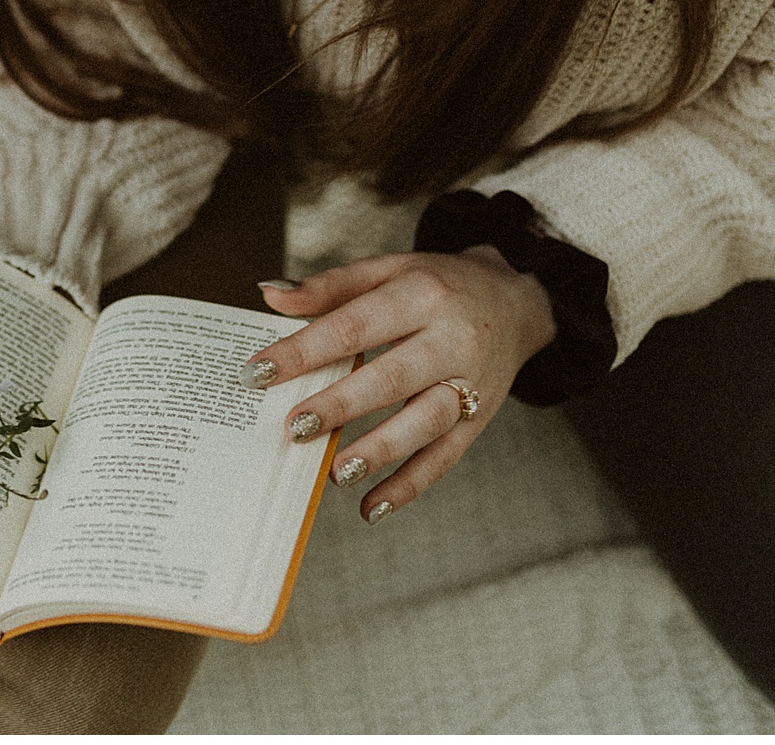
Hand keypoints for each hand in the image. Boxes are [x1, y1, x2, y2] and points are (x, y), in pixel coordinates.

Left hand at [248, 248, 554, 521]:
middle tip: (294, 427)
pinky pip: (445, 458)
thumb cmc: (440, 284)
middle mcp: (452, 339)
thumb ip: (330, 285)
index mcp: (421, 295)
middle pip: (392, 377)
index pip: (353, 326)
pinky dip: (410, 485)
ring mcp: (470, 383)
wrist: (517, 303)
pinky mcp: (479, 419)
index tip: (258, 372)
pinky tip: (372, 505)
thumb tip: (270, 295)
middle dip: (340, 405)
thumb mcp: (390, 268)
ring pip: (424, 422)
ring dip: (379, 451)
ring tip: (335, 471)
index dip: (304, 350)